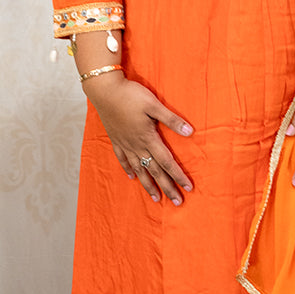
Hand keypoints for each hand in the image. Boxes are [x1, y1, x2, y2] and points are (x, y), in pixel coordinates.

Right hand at [84, 73, 193, 204]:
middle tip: (177, 202)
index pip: (167, 162)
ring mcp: (125, 144)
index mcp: (148, 138)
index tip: (188, 188)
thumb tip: (190, 132)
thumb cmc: (131, 95)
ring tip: (155, 198)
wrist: (105, 91)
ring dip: (148, 185)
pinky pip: (123, 159)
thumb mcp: (154, 105)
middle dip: (167, 187)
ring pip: (139, 169)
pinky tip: (132, 177)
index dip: (178, 175)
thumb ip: (171, 120)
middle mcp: (137, 145)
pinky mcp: (116, 139)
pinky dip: (129, 169)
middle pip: (155, 171)